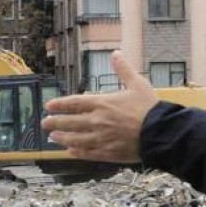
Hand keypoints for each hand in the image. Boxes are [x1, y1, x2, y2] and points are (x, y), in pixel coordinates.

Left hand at [41, 51, 158, 162]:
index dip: (60, 104)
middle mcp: (98, 121)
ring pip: (76, 139)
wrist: (160, 132)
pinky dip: (77, 153)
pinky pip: (88, 153)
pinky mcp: (108, 152)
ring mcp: (102, 138)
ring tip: (53, 138)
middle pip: (71, 122)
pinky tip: (70, 152)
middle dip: (56, 122)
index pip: (75, 103)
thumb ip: (124, 69)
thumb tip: (116, 54)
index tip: (49, 106)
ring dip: (63, 138)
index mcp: (103, 103)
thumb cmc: (150, 108)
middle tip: (45, 123)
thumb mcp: (137, 84)